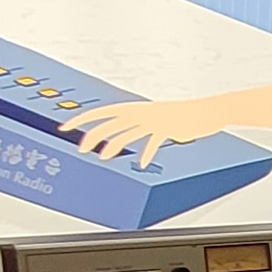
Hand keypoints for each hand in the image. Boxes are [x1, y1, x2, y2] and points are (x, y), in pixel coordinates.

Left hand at [64, 93, 248, 169]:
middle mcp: (140, 113)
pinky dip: (146, 154)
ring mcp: (153, 120)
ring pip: (127, 132)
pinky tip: (142, 163)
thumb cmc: (179, 117)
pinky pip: (153, 142)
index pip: (101, 112)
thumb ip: (134, 125)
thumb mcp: (153, 118)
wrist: (205, 112)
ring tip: (103, 157)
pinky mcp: (167, 129)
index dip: (81, 119)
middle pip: (109, 123)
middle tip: (80, 148)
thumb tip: (117, 136)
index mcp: (134, 109)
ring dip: (113, 146)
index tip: (66, 127)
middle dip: (92, 136)